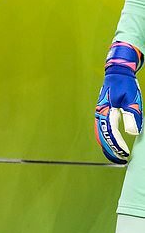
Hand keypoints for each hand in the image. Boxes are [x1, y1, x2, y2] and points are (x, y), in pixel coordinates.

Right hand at [95, 41, 142, 163]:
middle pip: (101, 137)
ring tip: (116, 156)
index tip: (124, 154)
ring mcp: (100, 114)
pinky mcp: (103, 113)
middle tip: (120, 160)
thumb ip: (132, 115)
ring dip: (107, 146)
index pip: (110, 133)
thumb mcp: (132, 99)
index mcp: (106, 111)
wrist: (117, 72)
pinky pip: (102, 130)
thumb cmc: (125, 84)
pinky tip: (112, 144)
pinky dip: (105, 139)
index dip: (117, 145)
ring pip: (100, 134)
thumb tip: (132, 132)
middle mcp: (100, 114)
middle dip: (109, 150)